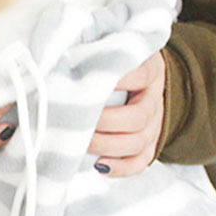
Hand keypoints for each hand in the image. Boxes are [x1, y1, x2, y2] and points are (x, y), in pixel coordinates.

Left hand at [88, 51, 164, 176]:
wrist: (139, 78)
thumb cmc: (112, 61)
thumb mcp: (110, 47)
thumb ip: (94, 51)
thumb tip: (60, 58)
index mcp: (149, 69)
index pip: (140, 75)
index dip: (116, 81)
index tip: (88, 82)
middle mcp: (154, 97)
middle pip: (138, 117)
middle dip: (105, 122)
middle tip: (77, 120)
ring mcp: (155, 123)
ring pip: (139, 142)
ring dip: (107, 146)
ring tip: (81, 143)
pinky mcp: (150, 144)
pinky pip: (141, 161)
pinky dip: (122, 168)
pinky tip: (100, 167)